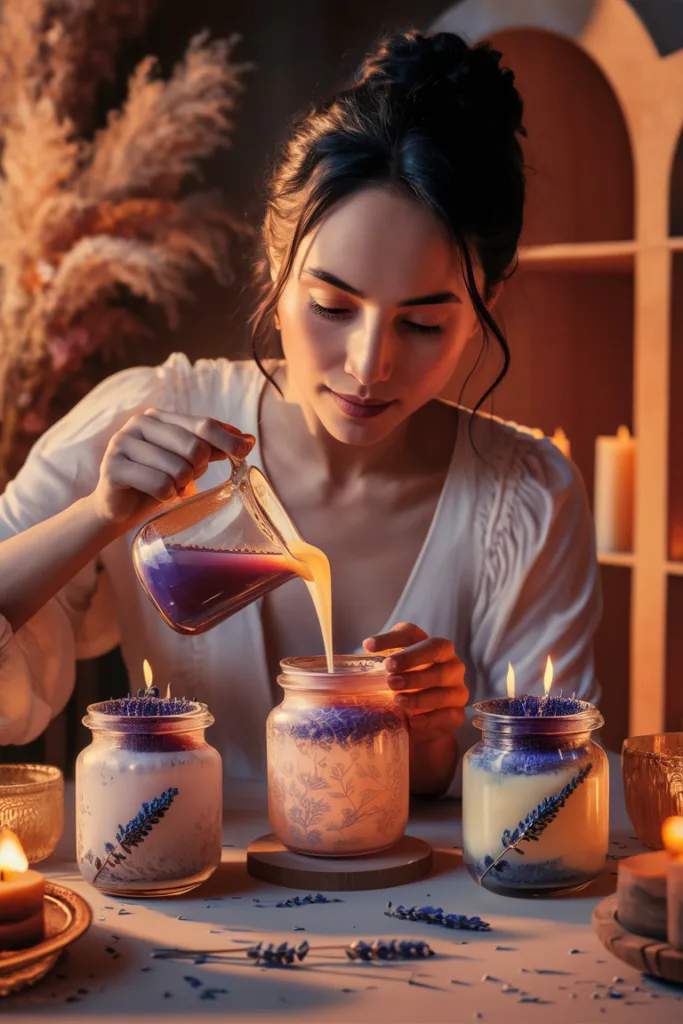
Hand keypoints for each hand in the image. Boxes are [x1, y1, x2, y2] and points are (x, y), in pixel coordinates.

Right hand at [88, 408, 254, 529]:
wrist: (119, 508)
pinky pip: (159, 484)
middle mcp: (139, 424)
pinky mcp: (113, 468)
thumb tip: (248, 439)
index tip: (247, 448)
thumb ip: (211, 448)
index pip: (201, 424)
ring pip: (177, 468)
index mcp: (158, 418)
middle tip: (187, 479)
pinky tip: (158, 495)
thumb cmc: (156, 482)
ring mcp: (123, 443)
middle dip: (198, 468)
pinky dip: (165, 495)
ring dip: (180, 485)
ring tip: (170, 488)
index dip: (227, 438)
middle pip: (192, 445)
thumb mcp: (187, 463)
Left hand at [363, 622, 467, 737]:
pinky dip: (429, 718)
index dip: (391, 638)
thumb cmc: (405, 688)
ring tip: (397, 700)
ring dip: (419, 695)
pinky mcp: (457, 714)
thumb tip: (367, 646)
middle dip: (412, 662)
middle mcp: (450, 663)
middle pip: (436, 651)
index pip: (412, 633)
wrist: (418, 723)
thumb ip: (380, 659)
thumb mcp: (392, 673)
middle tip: (389, 675)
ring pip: (443, 687)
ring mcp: (457, 688)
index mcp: (430, 646)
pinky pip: (447, 714)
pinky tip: (413, 721)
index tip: (370, 647)